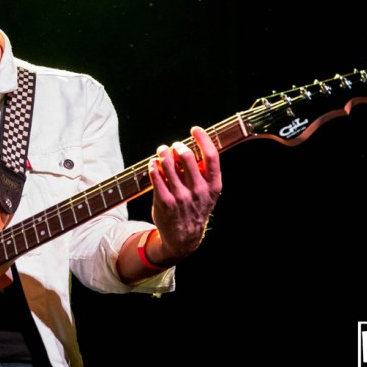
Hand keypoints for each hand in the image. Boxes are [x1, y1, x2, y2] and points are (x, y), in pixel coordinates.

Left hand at [148, 126, 222, 263]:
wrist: (184, 237)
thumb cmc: (196, 209)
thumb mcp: (208, 193)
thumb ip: (204, 172)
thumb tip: (191, 146)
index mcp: (213, 186)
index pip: (212, 156)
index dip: (203, 139)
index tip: (195, 129)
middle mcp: (199, 190)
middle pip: (187, 156)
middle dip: (178, 146)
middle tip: (174, 145)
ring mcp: (181, 196)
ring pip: (169, 164)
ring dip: (163, 153)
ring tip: (161, 151)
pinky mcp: (165, 201)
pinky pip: (156, 177)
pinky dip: (153, 166)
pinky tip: (153, 163)